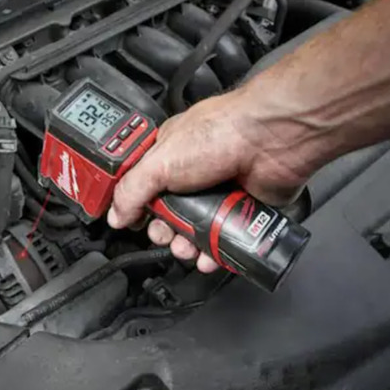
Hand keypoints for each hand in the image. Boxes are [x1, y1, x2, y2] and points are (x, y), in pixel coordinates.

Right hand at [107, 89, 313, 271]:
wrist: (273, 139)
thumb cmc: (222, 132)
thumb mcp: (160, 161)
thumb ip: (132, 190)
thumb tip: (115, 215)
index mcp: (168, 155)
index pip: (142, 188)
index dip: (136, 209)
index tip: (134, 224)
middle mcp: (193, 172)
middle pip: (168, 215)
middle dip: (163, 232)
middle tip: (165, 235)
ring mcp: (219, 191)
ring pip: (195, 230)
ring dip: (187, 246)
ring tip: (187, 249)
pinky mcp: (242, 208)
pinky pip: (224, 238)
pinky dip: (215, 253)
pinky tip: (209, 257)